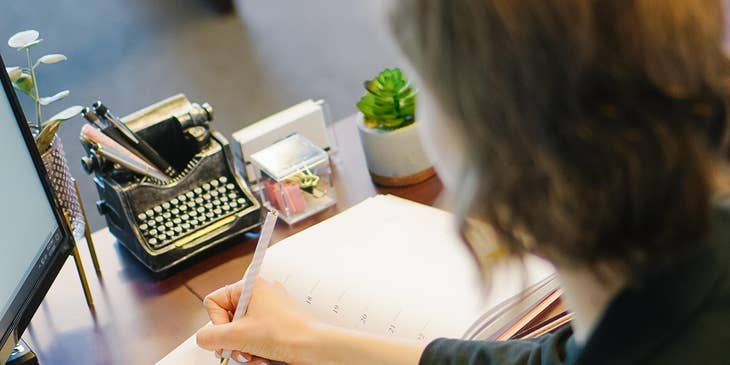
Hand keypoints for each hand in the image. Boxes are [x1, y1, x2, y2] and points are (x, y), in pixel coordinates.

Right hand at [196, 278, 314, 363]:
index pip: (214, 301)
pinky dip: (254, 350)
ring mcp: (268, 309)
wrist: (313, 347)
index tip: (228, 334)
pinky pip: (253, 337)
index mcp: (250, 285)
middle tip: (239, 349)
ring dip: (242, 348)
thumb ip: (211, 336)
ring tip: (253, 355)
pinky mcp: (275, 324)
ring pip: (239, 331)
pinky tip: (261, 357)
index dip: (217, 322)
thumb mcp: (238, 335)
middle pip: (227, 319)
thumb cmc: (286, 333)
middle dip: (231, 340)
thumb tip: (203, 338)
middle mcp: (259, 294)